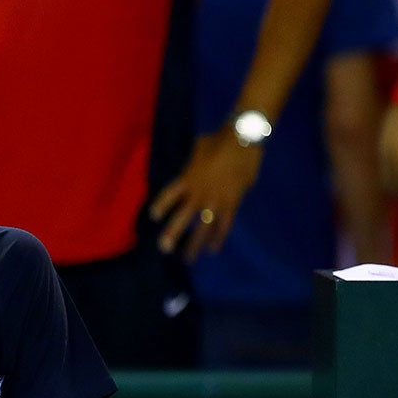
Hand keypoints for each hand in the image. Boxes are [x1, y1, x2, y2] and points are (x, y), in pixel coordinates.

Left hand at [149, 133, 261, 257]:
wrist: (243, 138)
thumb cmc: (219, 140)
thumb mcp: (198, 149)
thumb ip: (192, 164)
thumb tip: (191, 168)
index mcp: (188, 177)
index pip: (169, 195)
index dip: (161, 206)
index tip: (154, 217)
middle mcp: (199, 192)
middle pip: (182, 216)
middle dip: (172, 233)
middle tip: (164, 248)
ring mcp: (215, 199)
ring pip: (202, 227)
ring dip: (194, 244)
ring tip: (187, 259)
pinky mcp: (232, 203)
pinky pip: (224, 224)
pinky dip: (218, 237)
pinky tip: (213, 250)